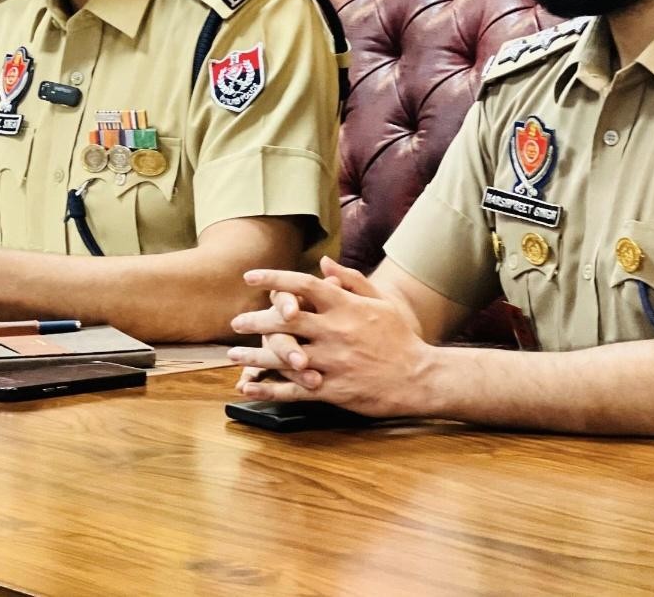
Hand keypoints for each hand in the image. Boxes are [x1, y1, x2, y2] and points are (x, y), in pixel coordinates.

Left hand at [226, 259, 435, 416]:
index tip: (250, 276)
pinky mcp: (331, 389)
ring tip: (233, 353)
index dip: (273, 279)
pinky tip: (248, 387)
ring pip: (283, 356)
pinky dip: (267, 388)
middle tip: (236, 321)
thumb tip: (323, 263)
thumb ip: (349, 280)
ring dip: (254, 355)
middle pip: (285, 321)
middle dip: (256, 320)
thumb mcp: (379, 301)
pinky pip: (293, 389)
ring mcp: (331, 362)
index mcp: (344, 307)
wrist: (419, 377)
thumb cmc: (398, 337)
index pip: (302, 285)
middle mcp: (334, 331)